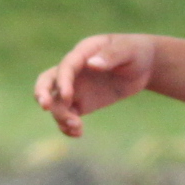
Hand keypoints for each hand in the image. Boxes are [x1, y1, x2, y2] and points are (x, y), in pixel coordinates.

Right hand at [35, 34, 155, 138]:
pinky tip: (78, 133)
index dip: (63, 81)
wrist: (143, 66)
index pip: (66, 67)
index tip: (68, 96)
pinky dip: (67, 125)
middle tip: (45, 107)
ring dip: (60, 116)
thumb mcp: (128, 51)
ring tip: (78, 128)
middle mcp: (74, 70)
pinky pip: (67, 115)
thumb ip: (111, 56)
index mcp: (83, 53)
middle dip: (42, 92)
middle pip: (48, 80)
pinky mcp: (81, 102)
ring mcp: (76, 87)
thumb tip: (91, 64)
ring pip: (56, 102)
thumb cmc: (135, 52)